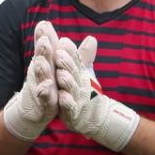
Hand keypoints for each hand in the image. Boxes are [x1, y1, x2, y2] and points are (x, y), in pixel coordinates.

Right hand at [2, 21, 59, 140]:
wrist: (31, 114)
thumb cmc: (46, 87)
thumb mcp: (56, 67)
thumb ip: (67, 51)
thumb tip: (80, 35)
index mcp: (45, 65)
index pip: (44, 49)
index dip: (44, 37)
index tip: (44, 23)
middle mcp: (40, 75)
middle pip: (41, 60)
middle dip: (42, 49)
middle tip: (43, 38)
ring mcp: (40, 88)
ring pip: (41, 77)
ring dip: (41, 69)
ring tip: (42, 60)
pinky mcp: (43, 103)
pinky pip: (44, 97)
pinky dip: (44, 92)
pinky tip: (46, 86)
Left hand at [54, 35, 139, 151]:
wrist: (95, 116)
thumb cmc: (87, 90)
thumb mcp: (85, 71)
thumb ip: (84, 56)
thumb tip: (91, 38)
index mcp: (80, 73)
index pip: (76, 60)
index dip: (70, 52)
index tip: (63, 41)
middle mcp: (80, 84)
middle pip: (74, 73)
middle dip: (67, 63)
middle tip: (58, 54)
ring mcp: (78, 99)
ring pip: (72, 89)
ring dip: (67, 81)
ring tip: (60, 74)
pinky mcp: (74, 113)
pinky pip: (70, 108)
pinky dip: (67, 103)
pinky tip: (62, 98)